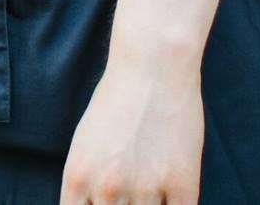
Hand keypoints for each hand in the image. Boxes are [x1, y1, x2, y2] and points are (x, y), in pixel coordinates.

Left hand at [60, 56, 204, 204]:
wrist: (153, 66)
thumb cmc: (116, 100)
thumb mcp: (85, 144)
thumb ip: (86, 186)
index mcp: (78, 177)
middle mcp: (107, 188)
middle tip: (131, 196)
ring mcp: (145, 188)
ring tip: (152, 190)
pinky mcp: (181, 184)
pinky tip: (173, 196)